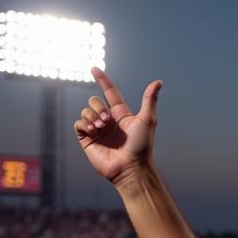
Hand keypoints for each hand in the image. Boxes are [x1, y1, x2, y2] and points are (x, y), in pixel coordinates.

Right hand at [73, 67, 162, 183]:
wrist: (131, 168)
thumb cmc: (142, 146)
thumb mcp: (147, 120)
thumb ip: (149, 100)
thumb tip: (159, 82)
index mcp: (121, 115)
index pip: (110, 92)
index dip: (102, 80)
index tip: (94, 68)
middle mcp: (108, 121)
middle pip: (94, 101)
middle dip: (98, 107)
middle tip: (107, 121)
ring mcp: (97, 130)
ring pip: (85, 111)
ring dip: (92, 117)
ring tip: (101, 128)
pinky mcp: (88, 140)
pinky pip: (78, 124)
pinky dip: (84, 124)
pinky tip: (93, 132)